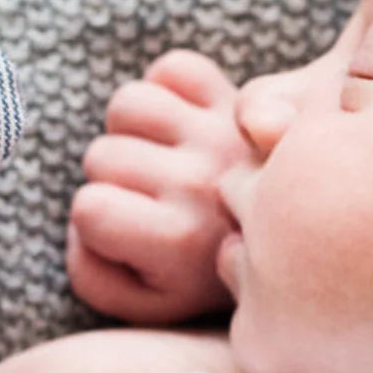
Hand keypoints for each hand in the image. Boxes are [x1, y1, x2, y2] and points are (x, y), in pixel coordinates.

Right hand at [67, 50, 253, 323]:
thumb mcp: (147, 304)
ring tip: (159, 158)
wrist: (288, 244)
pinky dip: (168, 88)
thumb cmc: (204, 275)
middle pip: (102, 155)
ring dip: (132, 130)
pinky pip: (174, 68)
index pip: (88, 207)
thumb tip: (84, 215)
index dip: (96, 220)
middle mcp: (202, 181)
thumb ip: (93, 277)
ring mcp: (221, 136)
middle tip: (150, 200)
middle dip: (113, 178)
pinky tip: (180, 126)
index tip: (129, 234)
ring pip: (129, 104)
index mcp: (180, 238)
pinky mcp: (237, 101)